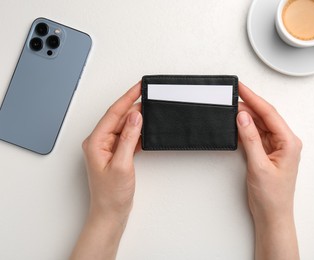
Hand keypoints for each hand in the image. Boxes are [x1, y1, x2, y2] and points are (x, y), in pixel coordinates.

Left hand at [71, 82, 142, 259]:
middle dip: (134, 106)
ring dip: (136, 119)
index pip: (113, 113)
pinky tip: (145, 129)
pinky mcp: (116, 154)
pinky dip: (137, 132)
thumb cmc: (111, 194)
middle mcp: (99, 142)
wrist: (110, 212)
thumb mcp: (122, 164)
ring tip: (150, 110)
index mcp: (95, 141)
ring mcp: (107, 148)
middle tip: (150, 97)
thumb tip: (134, 116)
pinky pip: (127, 136)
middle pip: (118, 117)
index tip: (139, 86)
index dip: (128, 97)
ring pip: (124, 126)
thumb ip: (128, 138)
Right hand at [237, 82, 300, 259]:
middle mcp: (285, 142)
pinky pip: (257, 135)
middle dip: (248, 105)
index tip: (241, 88)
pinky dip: (246, 129)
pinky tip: (237, 125)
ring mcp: (276, 147)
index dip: (253, 98)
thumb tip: (243, 118)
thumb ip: (251, 139)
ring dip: (246, 117)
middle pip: (265, 116)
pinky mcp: (268, 152)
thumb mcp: (259, 165)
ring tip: (231, 108)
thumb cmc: (272, 196)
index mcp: (289, 142)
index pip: (269, 113)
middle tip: (232, 97)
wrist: (272, 215)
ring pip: (260, 125)